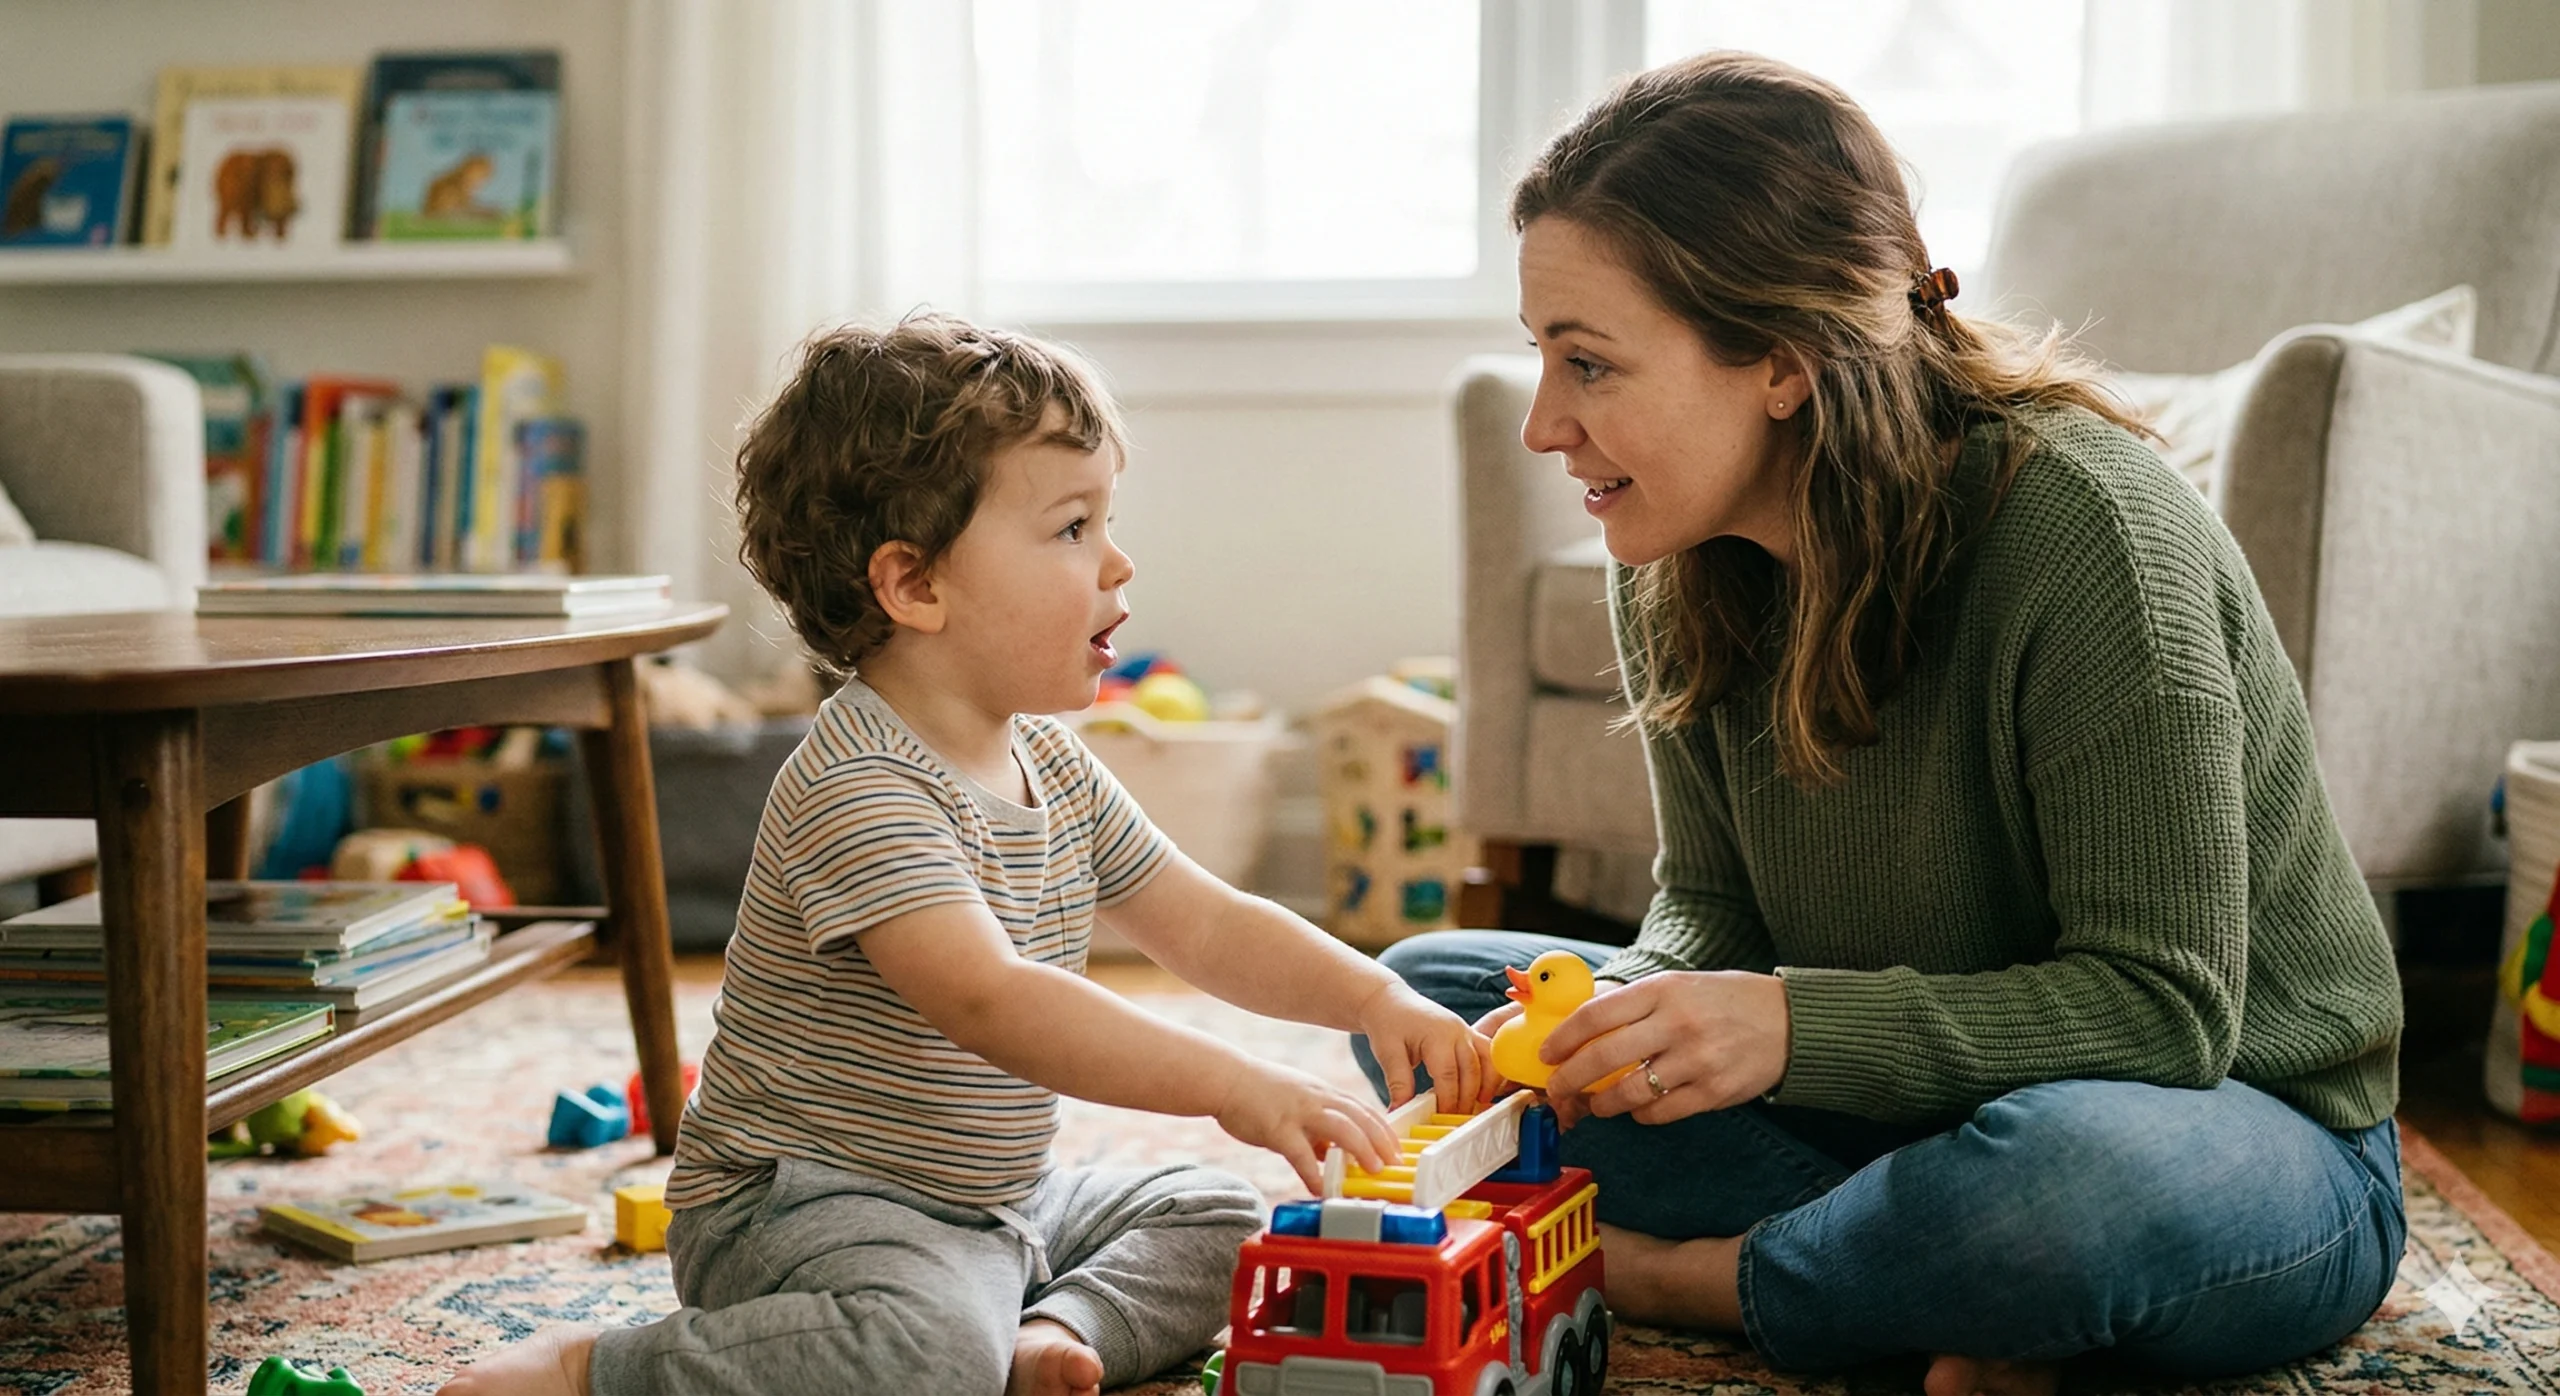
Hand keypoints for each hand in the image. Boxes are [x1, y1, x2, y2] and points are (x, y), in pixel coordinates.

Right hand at [1214, 1060, 1401, 1194]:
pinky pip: (1300, 1154)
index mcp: (1324, 1094)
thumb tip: (1329, 1155)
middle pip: (1360, 1116)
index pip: (1364, 1110)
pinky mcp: (1277, 1128)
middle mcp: (1317, 1100)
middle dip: (1382, 1140)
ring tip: (1373, 1170)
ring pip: (1340, 1128)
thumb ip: (1316, 1127)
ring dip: (1361, 1149)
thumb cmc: (1260, 1093)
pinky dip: (1314, 1173)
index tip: (1398, 1149)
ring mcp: (1298, 1112)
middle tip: (1396, 1163)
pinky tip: (1321, 1190)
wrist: (1226, 1079)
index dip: (1384, 1130)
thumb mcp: (1298, 1103)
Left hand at [1358, 980, 1490, 1111]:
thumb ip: (1398, 1083)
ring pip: (1488, 1060)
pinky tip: (1482, 1090)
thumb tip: (1399, 1111)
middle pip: (1472, 1071)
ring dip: (1487, 1085)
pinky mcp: (1468, 1033)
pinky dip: (1491, 1072)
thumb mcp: (1388, 1053)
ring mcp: (1466, 1031)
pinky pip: (1488, 1053)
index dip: (1448, 1100)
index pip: (1449, 1075)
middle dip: (1468, 1098)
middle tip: (1459, 1119)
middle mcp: (1457, 1031)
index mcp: (1437, 1035)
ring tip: (1479, 1105)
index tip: (1442, 1118)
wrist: (1390, 1001)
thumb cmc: (1389, 1024)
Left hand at [1541, 971, 1788, 1128]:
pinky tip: (1640, 1108)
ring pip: (1628, 1093)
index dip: (1562, 1038)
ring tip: (1597, 1104)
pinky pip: (1660, 1112)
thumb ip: (1633, 1006)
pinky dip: (1641, 1115)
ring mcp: (1697, 1059)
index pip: (1596, 1014)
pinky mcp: (1714, 1092)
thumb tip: (1577, 1031)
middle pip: (1603, 1057)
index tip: (1546, 1054)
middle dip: (1570, 1078)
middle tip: (1557, 1088)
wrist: (1788, 1021)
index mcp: (1662, 990)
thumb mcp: (1677, 986)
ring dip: (1603, 1104)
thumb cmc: (1723, 1001)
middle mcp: (1677, 1023)